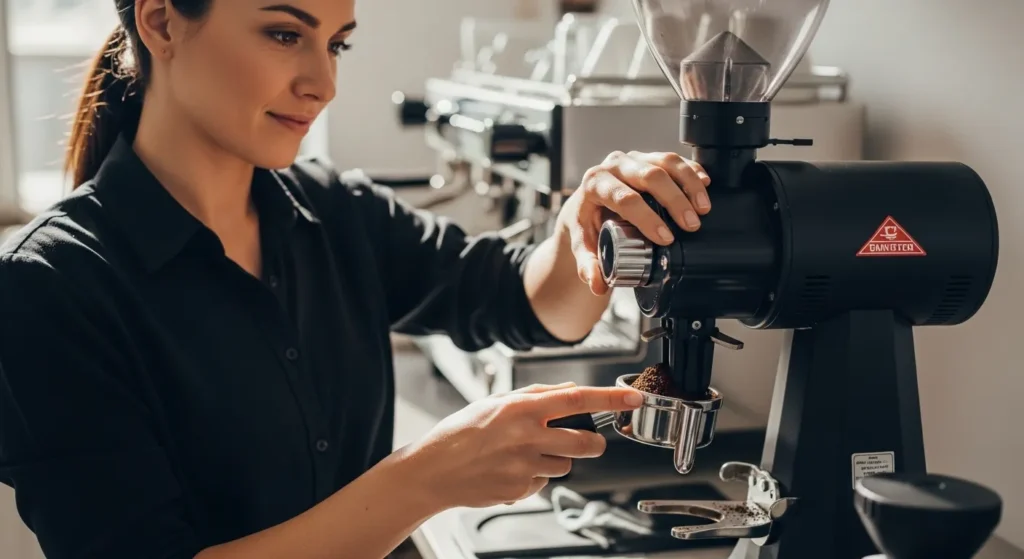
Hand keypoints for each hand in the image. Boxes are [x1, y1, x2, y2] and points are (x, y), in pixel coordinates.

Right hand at [405, 382, 642, 508]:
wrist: (433, 470)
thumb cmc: (460, 432)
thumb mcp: (495, 401)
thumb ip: (536, 395)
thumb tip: (570, 390)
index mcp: (521, 409)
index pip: (577, 399)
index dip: (610, 398)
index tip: (632, 397)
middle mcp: (526, 437)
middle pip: (585, 443)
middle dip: (595, 443)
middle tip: (590, 440)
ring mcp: (524, 466)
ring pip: (566, 464)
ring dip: (556, 459)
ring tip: (525, 453)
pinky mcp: (521, 490)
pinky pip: (543, 482)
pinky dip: (535, 476)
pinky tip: (511, 469)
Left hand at [557, 151, 710, 294]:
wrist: (587, 204)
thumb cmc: (586, 223)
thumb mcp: (581, 245)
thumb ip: (587, 266)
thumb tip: (598, 286)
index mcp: (595, 184)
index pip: (624, 198)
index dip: (648, 218)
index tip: (666, 238)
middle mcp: (614, 166)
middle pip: (649, 176)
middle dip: (675, 201)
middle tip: (691, 226)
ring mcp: (634, 159)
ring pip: (666, 162)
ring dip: (689, 184)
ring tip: (703, 208)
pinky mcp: (650, 157)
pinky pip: (674, 159)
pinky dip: (692, 169)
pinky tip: (705, 183)